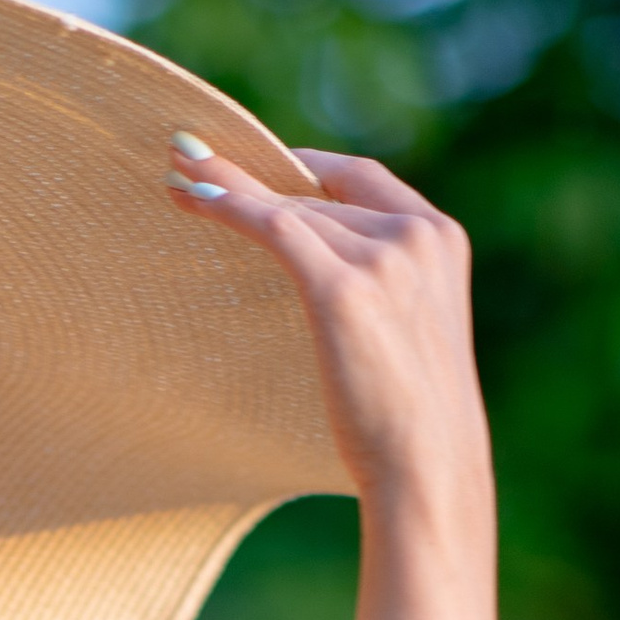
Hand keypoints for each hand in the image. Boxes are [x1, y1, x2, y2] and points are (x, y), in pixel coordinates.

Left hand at [167, 134, 490, 517]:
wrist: (427, 463)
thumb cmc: (411, 416)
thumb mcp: (409, 330)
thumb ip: (383, 288)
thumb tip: (326, 284)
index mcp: (441, 237)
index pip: (361, 178)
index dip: (304, 165)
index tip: (260, 162)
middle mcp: (415, 236)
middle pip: (316, 192)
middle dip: (251, 173)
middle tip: (193, 156)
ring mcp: (382, 257)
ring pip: (289, 206)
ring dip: (225, 184)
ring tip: (178, 169)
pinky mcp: (342, 288)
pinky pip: (273, 228)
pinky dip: (228, 206)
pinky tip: (191, 197)